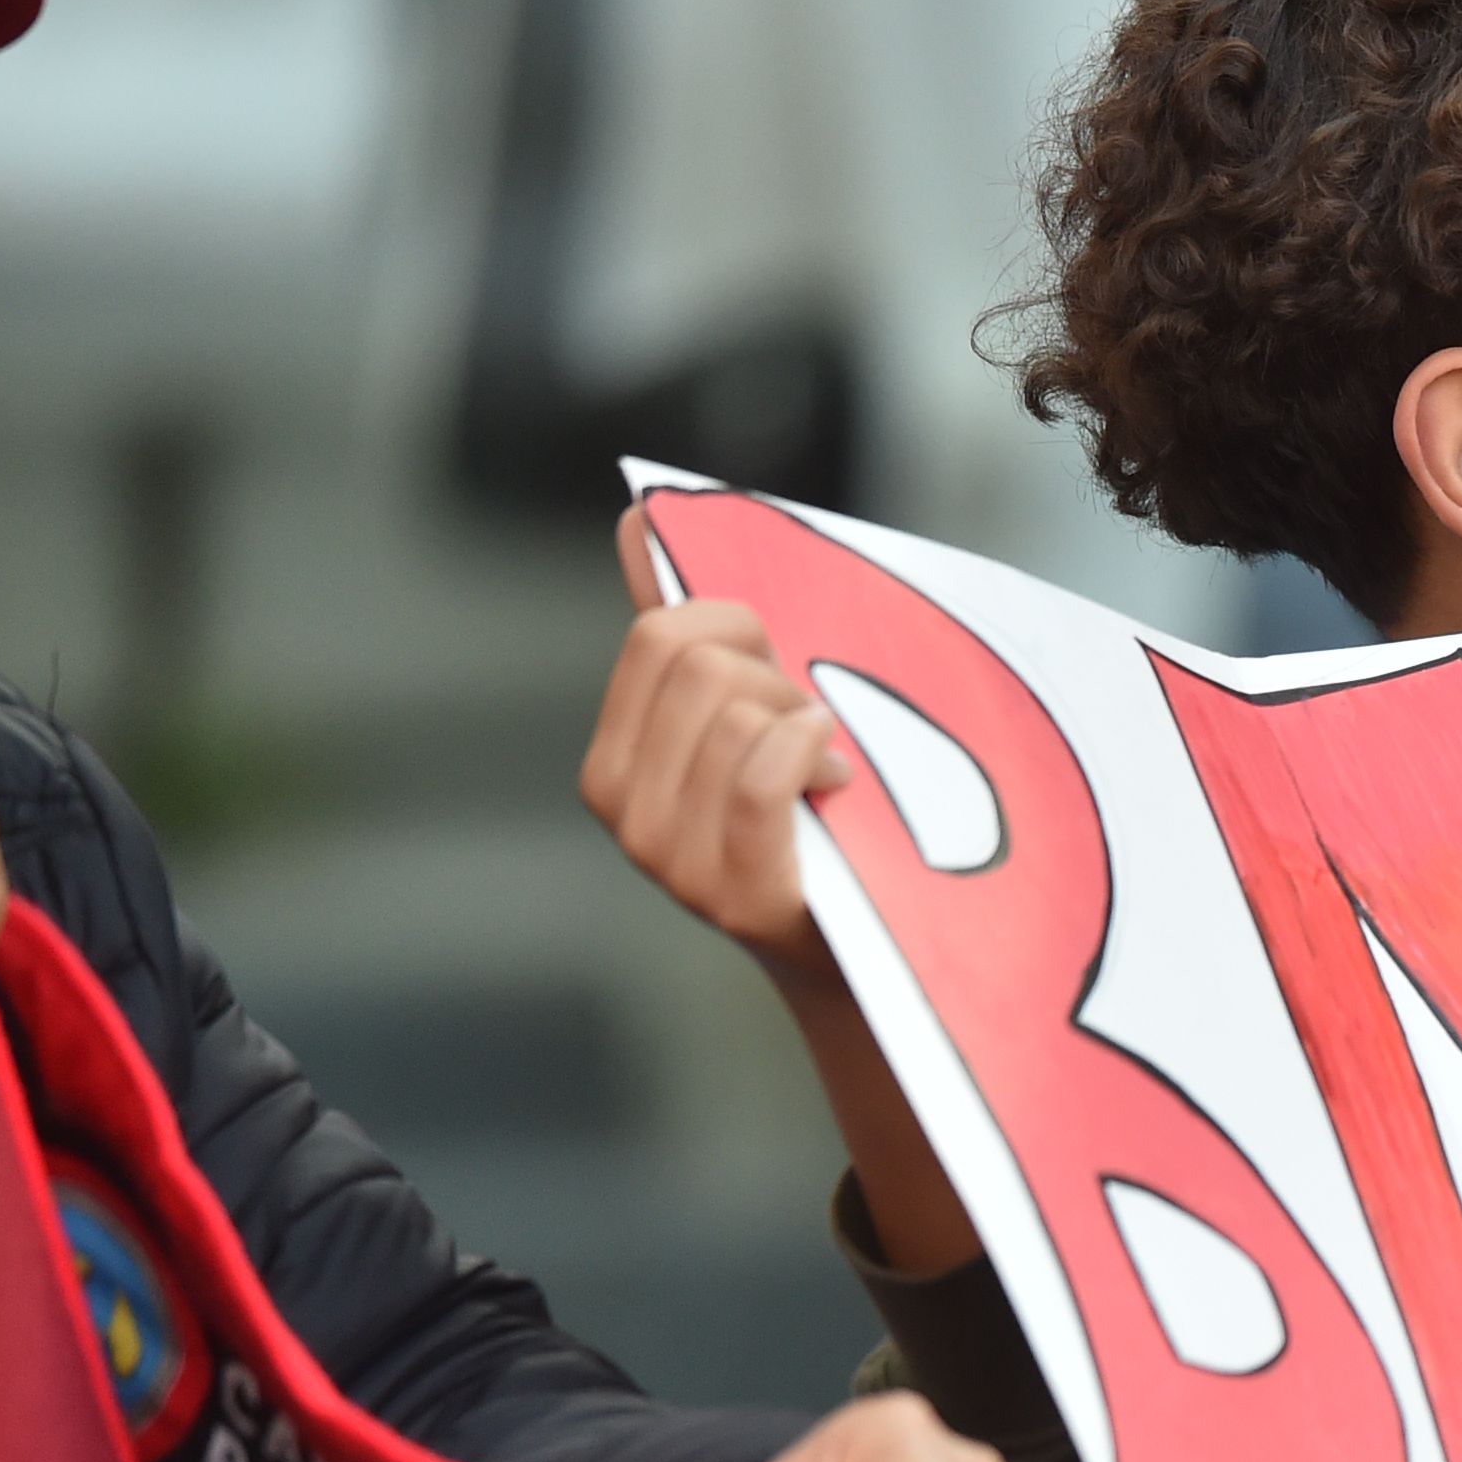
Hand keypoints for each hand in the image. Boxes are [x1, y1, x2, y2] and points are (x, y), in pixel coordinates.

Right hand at [579, 502, 851, 986]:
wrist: (848, 946)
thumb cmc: (802, 819)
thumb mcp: (738, 720)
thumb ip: (686, 630)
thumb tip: (638, 516)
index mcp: (613, 764)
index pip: (659, 635)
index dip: (737, 628)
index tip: (776, 666)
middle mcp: (626, 813)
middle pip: (700, 666)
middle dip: (774, 675)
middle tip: (807, 723)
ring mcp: (673, 861)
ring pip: (739, 716)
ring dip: (804, 724)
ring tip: (824, 765)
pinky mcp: (736, 896)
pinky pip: (762, 776)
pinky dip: (809, 753)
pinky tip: (835, 772)